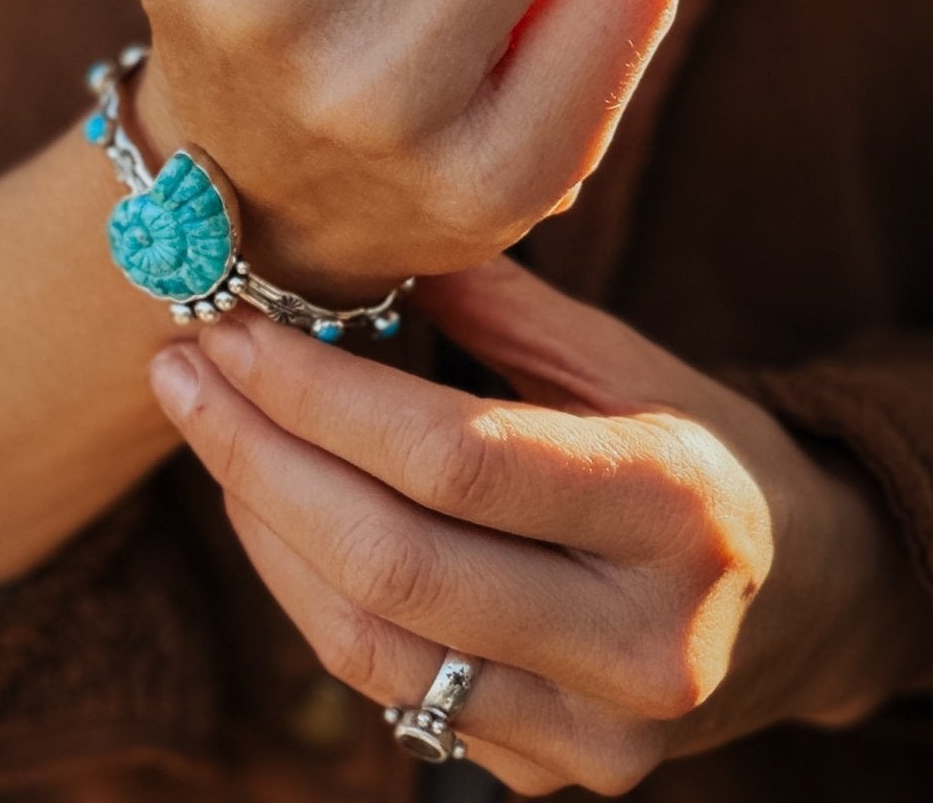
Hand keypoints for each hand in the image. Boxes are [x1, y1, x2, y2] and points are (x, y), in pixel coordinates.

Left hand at [148, 258, 932, 794]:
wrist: (803, 601)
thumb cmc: (702, 452)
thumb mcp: (630, 362)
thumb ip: (502, 305)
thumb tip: (362, 236)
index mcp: (677, 511)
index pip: (452, 458)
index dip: (317, 393)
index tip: (230, 329)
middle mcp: (644, 644)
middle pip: (392, 560)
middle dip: (255, 454)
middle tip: (181, 370)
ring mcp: (597, 735)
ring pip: (368, 641)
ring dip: (259, 525)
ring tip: (206, 426)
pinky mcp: (552, 775)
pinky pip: (385, 688)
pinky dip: (303, 591)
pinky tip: (265, 508)